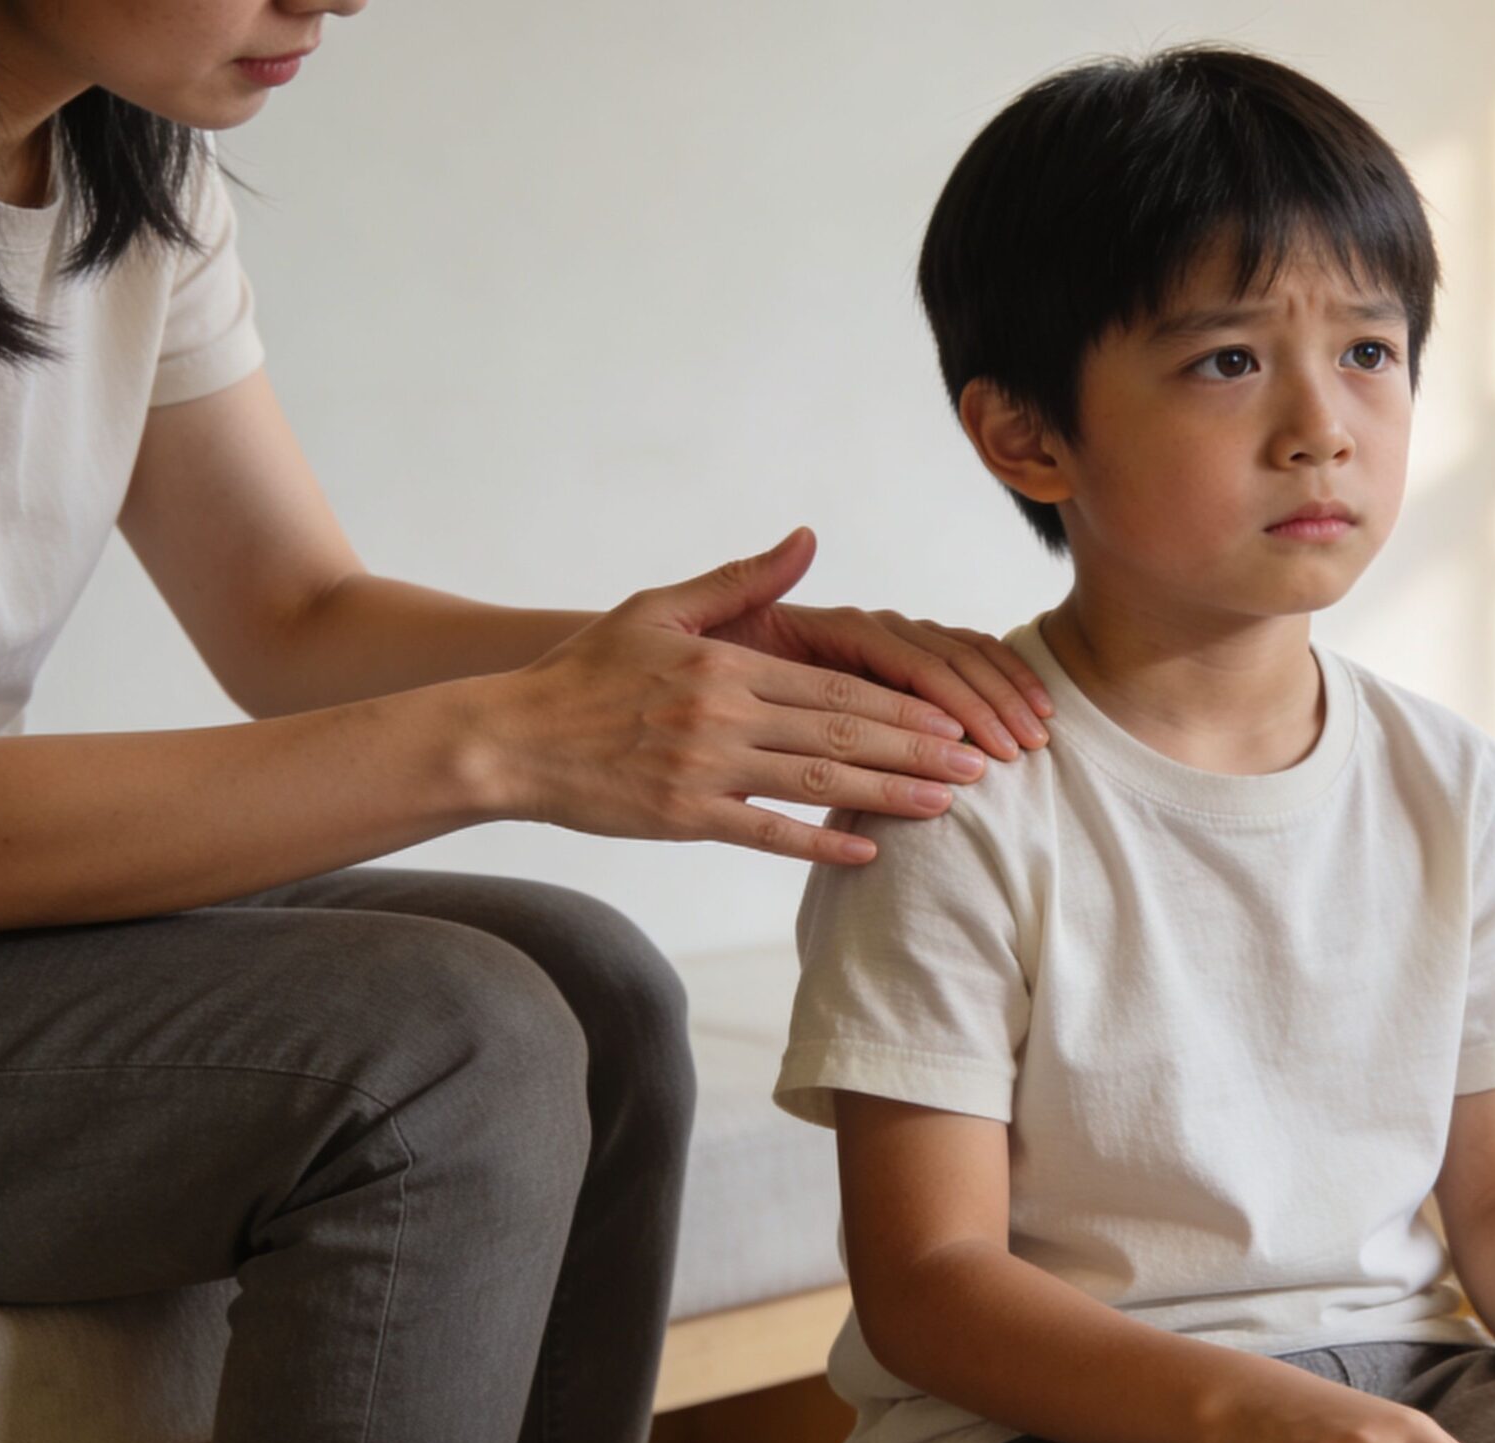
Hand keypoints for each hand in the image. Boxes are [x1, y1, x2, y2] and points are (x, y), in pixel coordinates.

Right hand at [485, 528, 1013, 862]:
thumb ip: (739, 580)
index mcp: (728, 665)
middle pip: (844, 731)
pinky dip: (817, 841)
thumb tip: (807, 540)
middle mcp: (724, 716)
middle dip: (920, 748)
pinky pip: (764, 833)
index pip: (837, 684)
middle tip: (982, 762)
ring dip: (890, 792)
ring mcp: (705, 769)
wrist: (511, 737)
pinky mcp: (684, 817)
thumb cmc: (587, 672)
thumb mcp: (659, 610)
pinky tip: (867, 850)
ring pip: (817, 780)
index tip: (957, 716)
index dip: (904, 703)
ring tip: (948, 801)